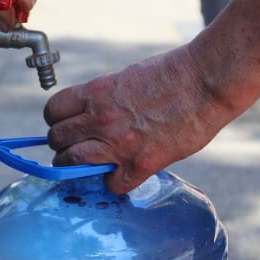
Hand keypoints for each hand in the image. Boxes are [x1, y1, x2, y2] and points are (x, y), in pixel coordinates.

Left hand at [44, 47, 228, 194]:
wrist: (206, 81)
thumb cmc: (174, 74)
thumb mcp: (127, 77)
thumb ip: (105, 99)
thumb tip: (94, 115)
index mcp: (96, 93)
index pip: (53, 111)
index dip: (57, 121)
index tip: (66, 125)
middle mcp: (99, 119)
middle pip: (57, 139)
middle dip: (62, 145)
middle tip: (75, 148)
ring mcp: (117, 143)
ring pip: (71, 163)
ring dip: (76, 167)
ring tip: (89, 165)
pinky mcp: (139, 164)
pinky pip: (112, 185)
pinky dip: (114, 183)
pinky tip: (122, 175)